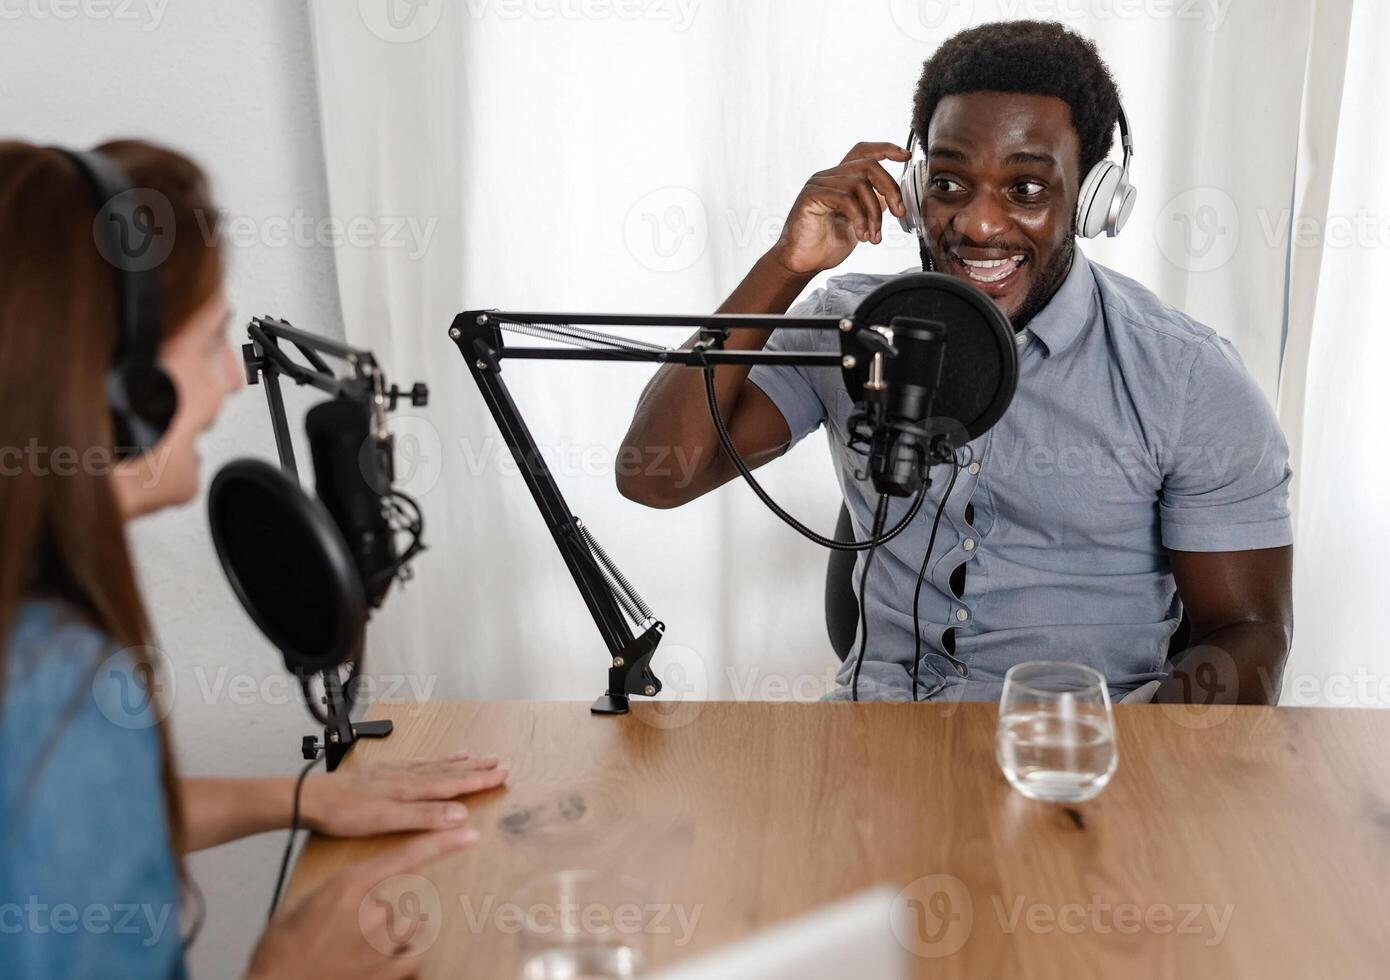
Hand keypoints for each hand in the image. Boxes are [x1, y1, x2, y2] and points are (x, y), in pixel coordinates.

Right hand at [248, 827, 476, 979]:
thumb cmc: (281, 947)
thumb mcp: (305, 902)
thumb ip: (341, 892)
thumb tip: (358, 895)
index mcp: (350, 886)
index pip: (407, 857)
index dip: (441, 844)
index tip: (468, 834)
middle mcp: (372, 911)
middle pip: (398, 903)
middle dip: (380, 917)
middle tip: (346, 934)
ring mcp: (381, 943)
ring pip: (406, 929)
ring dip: (391, 938)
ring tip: (356, 952)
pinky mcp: (385, 972)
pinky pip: (411, 958)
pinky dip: (401, 959)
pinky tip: (379, 963)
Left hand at [300, 752, 508, 837]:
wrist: (312, 798)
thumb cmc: (347, 813)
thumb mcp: (387, 820)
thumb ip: (424, 816)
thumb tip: (461, 814)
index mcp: (412, 789)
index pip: (454, 784)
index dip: (480, 780)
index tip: (503, 774)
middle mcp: (407, 776)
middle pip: (449, 771)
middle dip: (476, 768)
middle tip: (500, 762)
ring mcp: (395, 773)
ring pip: (435, 765)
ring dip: (458, 762)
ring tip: (476, 755)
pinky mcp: (382, 773)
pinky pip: (418, 764)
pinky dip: (433, 761)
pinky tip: (433, 761)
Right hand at [769, 141, 910, 275]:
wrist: (802, 263)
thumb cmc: (825, 245)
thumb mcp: (858, 222)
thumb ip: (872, 206)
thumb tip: (893, 198)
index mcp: (840, 179)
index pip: (863, 152)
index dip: (886, 149)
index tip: (906, 156)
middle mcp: (829, 176)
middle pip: (868, 165)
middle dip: (890, 188)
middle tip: (899, 213)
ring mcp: (819, 184)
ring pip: (860, 184)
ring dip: (874, 213)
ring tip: (874, 236)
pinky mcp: (811, 196)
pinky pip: (845, 198)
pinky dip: (859, 218)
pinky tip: (861, 235)